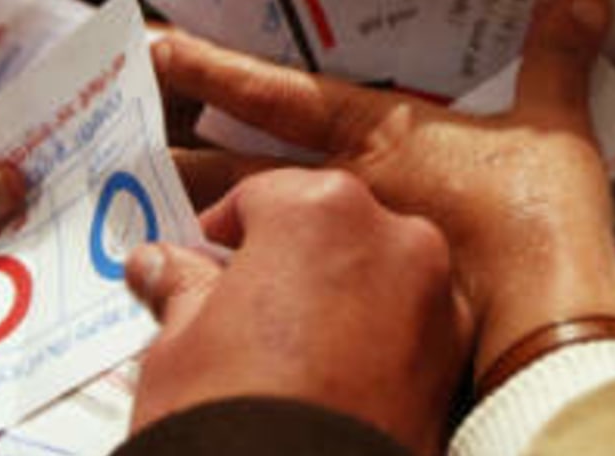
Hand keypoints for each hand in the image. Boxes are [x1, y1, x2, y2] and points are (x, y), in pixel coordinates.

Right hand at [126, 168, 465, 454]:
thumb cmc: (230, 419)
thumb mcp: (177, 348)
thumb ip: (181, 289)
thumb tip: (160, 267)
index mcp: (322, 209)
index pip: (264, 195)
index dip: (223, 232)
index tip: (198, 266)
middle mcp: (395, 238)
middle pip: (329, 227)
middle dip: (287, 260)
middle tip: (241, 312)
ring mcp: (436, 300)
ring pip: (376, 275)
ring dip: (338, 298)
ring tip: (288, 357)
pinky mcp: (455, 363)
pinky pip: (408, 329)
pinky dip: (377, 343)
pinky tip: (333, 384)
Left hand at [151, 0, 614, 378]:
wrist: (543, 323)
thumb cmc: (538, 218)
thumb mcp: (554, 128)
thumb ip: (557, 59)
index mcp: (376, 136)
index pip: (275, 93)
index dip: (214, 67)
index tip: (156, 47)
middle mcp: (343, 190)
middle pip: (236, 171)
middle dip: (181, 157)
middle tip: (122, 141)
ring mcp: (341, 255)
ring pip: (244, 235)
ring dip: (197, 225)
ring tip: (145, 220)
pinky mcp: (358, 307)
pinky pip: (277, 296)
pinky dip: (239, 293)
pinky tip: (212, 299)